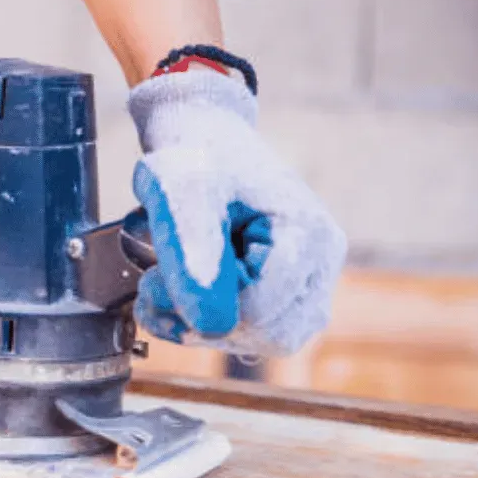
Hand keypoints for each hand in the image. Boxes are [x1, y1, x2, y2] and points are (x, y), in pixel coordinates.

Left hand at [127, 70, 345, 356]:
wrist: (201, 136)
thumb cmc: (196, 154)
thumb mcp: (181, 191)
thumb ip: (193, 255)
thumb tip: (209, 324)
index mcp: (308, 234)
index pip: (260, 311)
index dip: (203, 306)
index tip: (157, 277)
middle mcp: (321, 263)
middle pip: (269, 334)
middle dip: (203, 320)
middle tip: (156, 285)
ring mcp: (308, 280)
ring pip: (263, 340)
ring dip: (202, 325)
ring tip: (163, 285)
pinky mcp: (285, 292)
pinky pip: (255, 334)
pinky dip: (208, 325)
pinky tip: (177, 297)